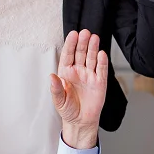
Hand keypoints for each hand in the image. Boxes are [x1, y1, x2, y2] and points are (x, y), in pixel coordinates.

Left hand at [50, 29, 107, 148]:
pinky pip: (101, 69)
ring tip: (94, 37)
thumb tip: (51, 76)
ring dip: (93, 48)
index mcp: (66, 73)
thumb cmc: (68, 110)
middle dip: (83, 43)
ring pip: (91, 58)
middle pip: (81, 53)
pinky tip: (102, 53)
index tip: (73, 34)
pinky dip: (102, 62)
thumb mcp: (59, 101)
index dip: (70, 44)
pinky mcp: (100, 82)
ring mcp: (90, 75)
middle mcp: (78, 71)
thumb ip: (56, 88)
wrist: (81, 122)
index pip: (68, 55)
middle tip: (85, 32)